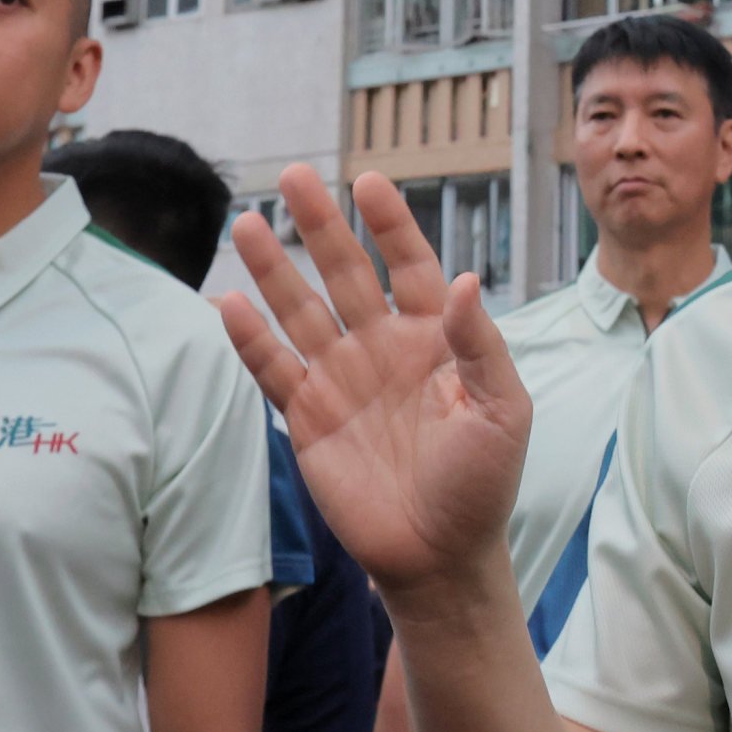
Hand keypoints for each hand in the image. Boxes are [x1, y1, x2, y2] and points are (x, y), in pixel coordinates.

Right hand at [219, 169, 531, 597]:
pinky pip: (273, 371)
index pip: (410, 265)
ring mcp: (341, 381)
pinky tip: (228, 302)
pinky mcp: (307, 420)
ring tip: (246, 222)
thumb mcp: (502, 412)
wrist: (440, 556)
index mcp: (434, 339)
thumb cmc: (482, 484)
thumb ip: (480, 345)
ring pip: (301, 311)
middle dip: (319, 226)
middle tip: (293, 176)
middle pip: (346, 273)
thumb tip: (464, 278)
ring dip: (273, 270)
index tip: (368, 182)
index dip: (390, 225)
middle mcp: (382, 348)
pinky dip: (250, 340)